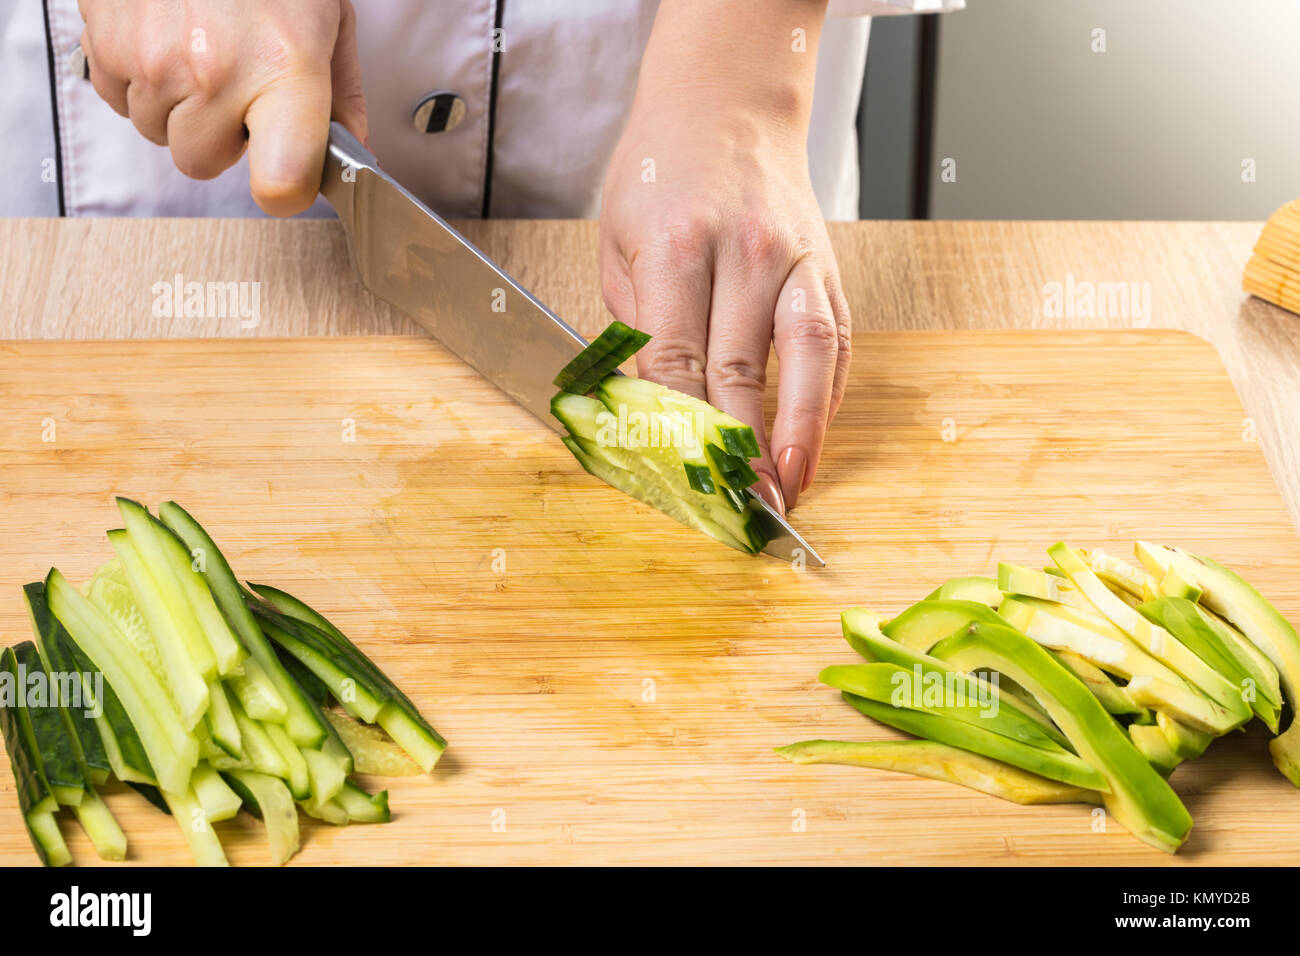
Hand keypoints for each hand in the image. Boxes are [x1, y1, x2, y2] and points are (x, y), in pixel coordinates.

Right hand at [78, 0, 366, 215]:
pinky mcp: (104, 42)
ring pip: (159, 134)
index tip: (288, 178)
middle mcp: (214, 71)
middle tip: (238, 85)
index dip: (286, 190)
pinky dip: (141, 81)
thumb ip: (340, 96)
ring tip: (202, 49)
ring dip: (180, 107)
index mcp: (284, 69)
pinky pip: (121, 100)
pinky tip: (165, 39)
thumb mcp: (328, 22)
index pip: (282, 182)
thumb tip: (347, 153)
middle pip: (203, 163)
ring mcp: (152, 59)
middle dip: (221, 136)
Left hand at [598, 0, 849, 513]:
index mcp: (676, 244)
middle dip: (738, 451)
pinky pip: (835, 342)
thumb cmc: (660, 172)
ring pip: (807, 360)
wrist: (726, 103)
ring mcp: (794, 259)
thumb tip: (649, 410)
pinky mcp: (824, 269)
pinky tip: (813, 440)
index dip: (680, 433)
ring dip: (801, 433)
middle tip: (736, 512)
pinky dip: (828, 397)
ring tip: (791, 491)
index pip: (676, 360)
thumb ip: (634, 327)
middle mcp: (744, 252)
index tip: (679, 484)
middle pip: (740, 371)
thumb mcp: (617, 241)